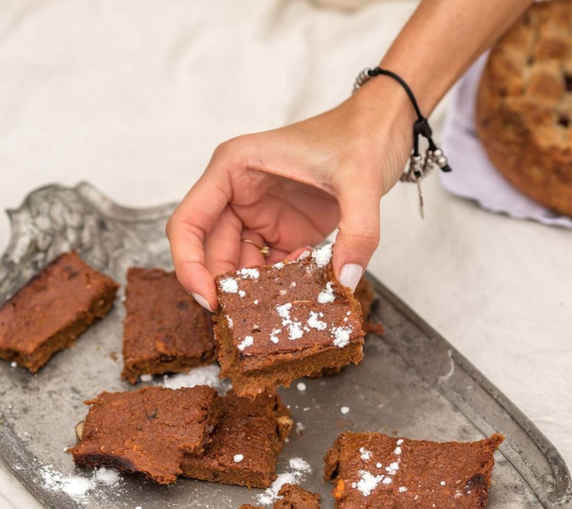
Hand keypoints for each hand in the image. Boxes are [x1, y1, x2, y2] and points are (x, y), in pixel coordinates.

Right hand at [166, 78, 413, 310]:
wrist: (383, 128)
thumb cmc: (360, 135)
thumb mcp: (361, 180)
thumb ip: (357, 233)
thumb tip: (343, 282)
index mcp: (234, 169)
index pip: (188, 223)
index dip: (190, 266)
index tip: (210, 300)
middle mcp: (237, 194)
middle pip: (212, 253)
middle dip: (230, 287)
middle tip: (253, 318)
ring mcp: (258, 215)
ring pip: (240, 266)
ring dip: (259, 290)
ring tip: (288, 302)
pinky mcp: (281, 231)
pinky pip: (269, 268)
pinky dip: (283, 285)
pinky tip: (307, 286)